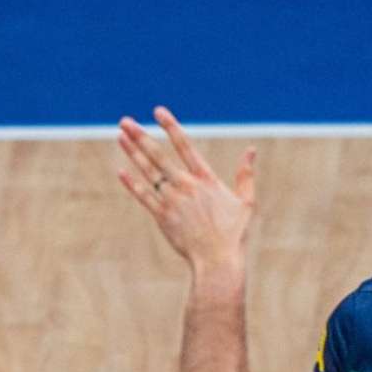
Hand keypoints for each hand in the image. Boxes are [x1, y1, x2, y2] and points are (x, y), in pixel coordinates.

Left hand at [118, 107, 255, 268]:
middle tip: (125, 120)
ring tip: (120, 136)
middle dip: (140, 136)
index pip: (184, 145)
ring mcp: (172, 201)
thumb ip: (246, 175)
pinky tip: (121, 170)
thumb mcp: (246, 202)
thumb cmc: (234, 234)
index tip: (158, 111)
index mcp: (206, 179)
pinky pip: (143, 196)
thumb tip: (251, 151)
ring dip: (132, 153)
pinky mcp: (162, 217)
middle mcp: (186, 186)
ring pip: (148, 172)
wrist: (218, 261)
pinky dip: (131, 183)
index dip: (170, 126)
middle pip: (158, 155)